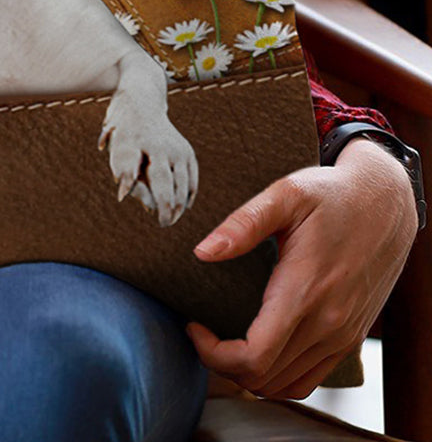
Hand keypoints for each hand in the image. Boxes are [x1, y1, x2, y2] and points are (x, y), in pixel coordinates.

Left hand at [185, 137, 418, 399]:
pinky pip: (309, 378)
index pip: (254, 356)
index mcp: (305, 291)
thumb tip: (203, 251)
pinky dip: (277, 376)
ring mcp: (342, 335)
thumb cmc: (332, 195)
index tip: (193, 325)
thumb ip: (243, 224)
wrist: (385, 204)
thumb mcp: (285, 194)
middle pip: (264, 378)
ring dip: (248, 374)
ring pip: (286, 385)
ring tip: (222, 340)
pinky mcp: (350, 337)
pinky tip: (257, 348)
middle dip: (221, 363)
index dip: (213, 353)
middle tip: (201, 331)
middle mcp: (327, 323)